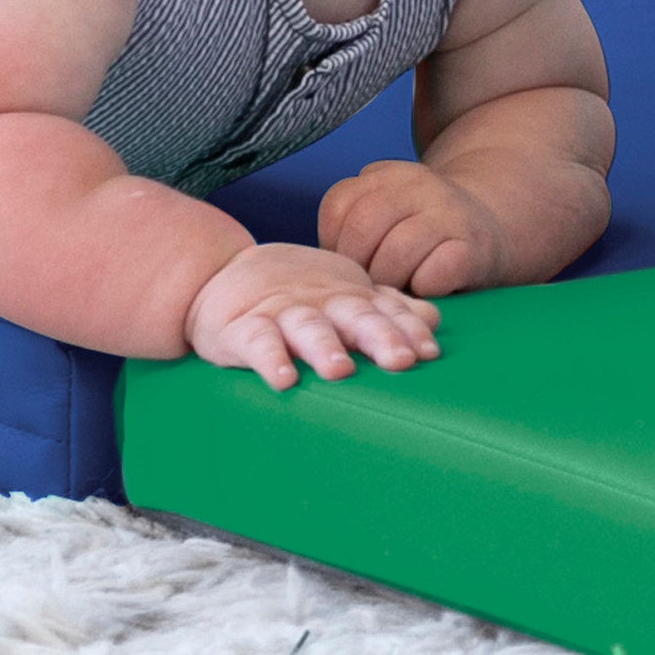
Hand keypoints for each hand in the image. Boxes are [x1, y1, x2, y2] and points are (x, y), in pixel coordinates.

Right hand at [182, 241, 437, 391]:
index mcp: (349, 297)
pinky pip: (258, 343)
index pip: (385, 311)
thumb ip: (387, 309)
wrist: (221, 273)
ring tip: (340, 371)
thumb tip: (434, 321)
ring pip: (308, 327)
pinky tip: (283, 381)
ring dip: (325, 347)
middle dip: (380, 337)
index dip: (407, 330)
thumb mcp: (343, 294)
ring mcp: (283, 313)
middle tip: (401, 361)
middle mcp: (321, 302)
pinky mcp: (242, 328)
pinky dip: (270, 359)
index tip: (429, 354)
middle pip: (355, 316)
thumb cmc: (298, 293)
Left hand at [315, 155, 509, 296]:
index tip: (355, 262)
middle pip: (364, 227)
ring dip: (392, 283)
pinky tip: (428, 288)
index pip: (339, 204)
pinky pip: (433, 273)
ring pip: (397, 252)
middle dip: (361, 268)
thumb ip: (351, 228)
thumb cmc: (419, 236)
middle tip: (374, 285)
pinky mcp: (473, 246)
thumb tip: (318, 273)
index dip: (337, 244)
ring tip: (400, 290)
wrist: (489, 227)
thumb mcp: (384, 214)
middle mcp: (417, 183)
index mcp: (385, 175)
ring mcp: (448, 211)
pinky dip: (423, 290)